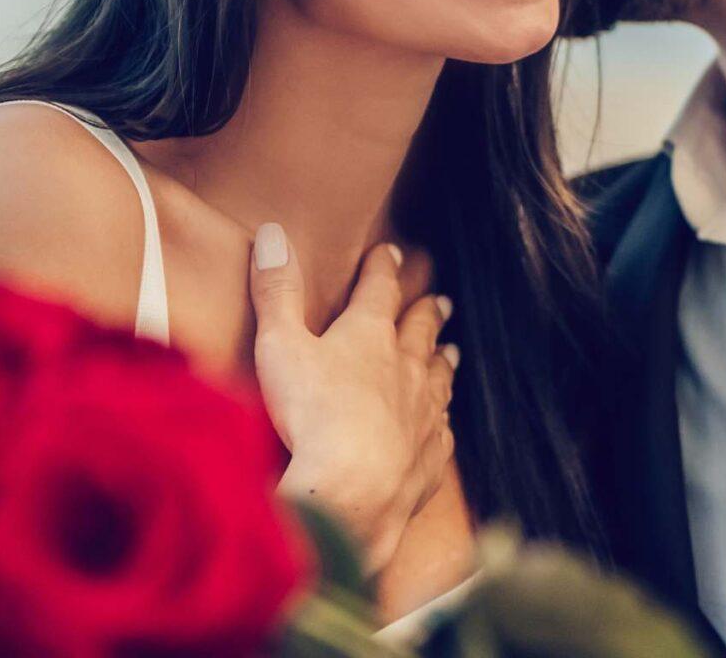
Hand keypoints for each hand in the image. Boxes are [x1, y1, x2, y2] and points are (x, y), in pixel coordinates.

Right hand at [247, 223, 457, 572]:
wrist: (354, 491)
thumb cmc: (311, 415)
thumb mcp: (279, 346)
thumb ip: (276, 291)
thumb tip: (275, 234)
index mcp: (368, 335)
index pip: (379, 289)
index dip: (382, 268)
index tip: (390, 253)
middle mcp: (406, 369)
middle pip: (421, 332)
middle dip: (426, 313)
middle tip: (440, 301)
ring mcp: (423, 414)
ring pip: (438, 379)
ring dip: (442, 362)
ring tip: (450, 352)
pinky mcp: (429, 458)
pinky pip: (440, 433)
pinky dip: (441, 423)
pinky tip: (441, 425)